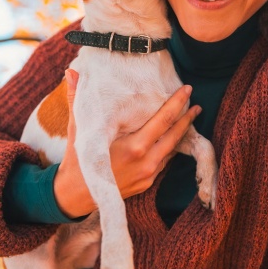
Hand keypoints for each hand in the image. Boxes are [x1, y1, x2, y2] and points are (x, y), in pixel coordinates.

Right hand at [52, 69, 200, 217]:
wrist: (75, 197)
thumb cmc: (77, 160)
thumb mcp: (77, 129)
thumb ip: (78, 99)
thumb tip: (71, 72)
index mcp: (134, 147)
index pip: (163, 120)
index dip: (177, 103)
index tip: (187, 89)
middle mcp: (146, 161)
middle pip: (175, 135)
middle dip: (187, 117)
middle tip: (195, 102)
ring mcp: (149, 174)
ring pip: (172, 149)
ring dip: (182, 133)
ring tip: (190, 116)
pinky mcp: (148, 183)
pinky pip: (165, 161)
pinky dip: (170, 147)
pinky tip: (174, 137)